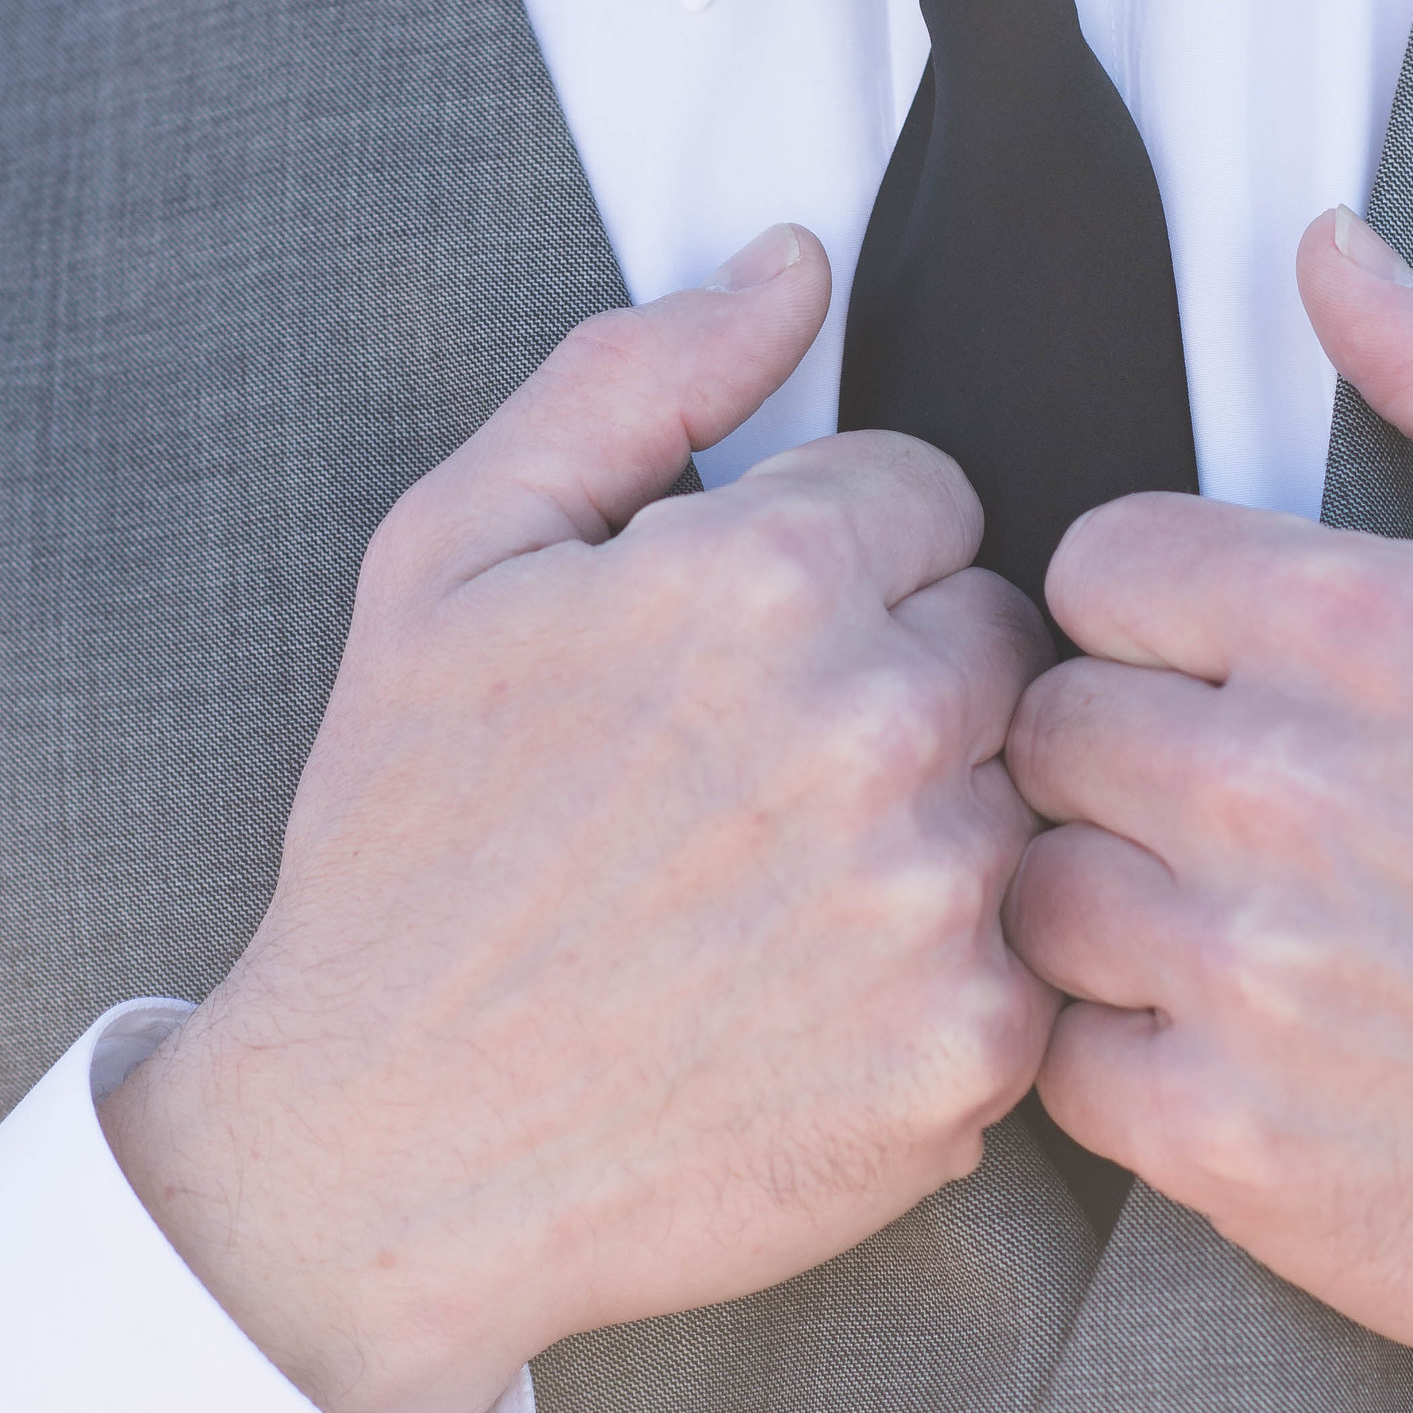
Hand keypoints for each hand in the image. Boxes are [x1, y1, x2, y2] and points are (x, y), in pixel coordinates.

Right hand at [104, 225, 1052, 1412]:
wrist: (383, 1146)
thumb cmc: (408, 842)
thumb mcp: (454, 553)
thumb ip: (638, 376)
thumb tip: (793, 267)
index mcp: (764, 577)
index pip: (927, 494)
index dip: (821, 563)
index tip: (729, 651)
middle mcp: (879, 725)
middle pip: (994, 636)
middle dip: (892, 676)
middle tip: (747, 776)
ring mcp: (935, 898)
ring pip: (1018, 789)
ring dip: (926, 822)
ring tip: (769, 891)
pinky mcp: (971, 1053)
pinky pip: (1028, 949)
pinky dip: (941, 971)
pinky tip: (809, 994)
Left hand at [1004, 208, 1412, 1409]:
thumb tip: (1333, 254)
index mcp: (1373, 631)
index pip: (1094, 561)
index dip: (1151, 608)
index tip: (1217, 660)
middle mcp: (1287, 791)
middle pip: (1044, 716)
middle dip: (1118, 742)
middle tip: (1221, 790)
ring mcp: (1246, 974)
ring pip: (1027, 877)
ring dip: (1099, 890)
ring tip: (1215, 907)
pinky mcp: (1223, 1138)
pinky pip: (1052, 1052)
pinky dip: (1111, 1046)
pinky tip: (1217, 1027)